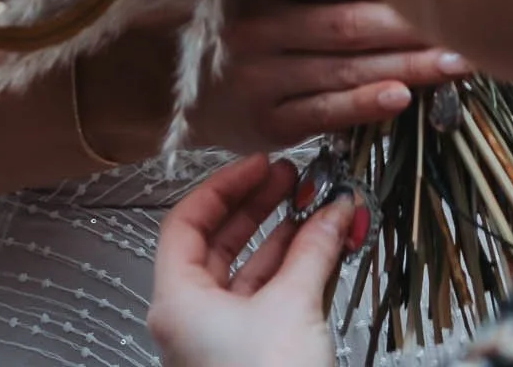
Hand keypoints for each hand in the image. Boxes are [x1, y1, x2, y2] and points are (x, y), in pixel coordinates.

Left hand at [149, 153, 348, 366]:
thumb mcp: (294, 305)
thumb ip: (314, 247)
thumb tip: (336, 208)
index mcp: (176, 301)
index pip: (186, 221)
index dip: (224, 186)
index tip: (260, 165)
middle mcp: (189, 319)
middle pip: (217, 242)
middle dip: (260, 207)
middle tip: (294, 179)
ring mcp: (217, 340)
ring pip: (246, 271)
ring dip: (283, 237)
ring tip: (318, 207)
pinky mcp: (247, 357)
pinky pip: (264, 298)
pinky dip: (292, 270)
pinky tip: (322, 248)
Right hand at [188, 0, 466, 152]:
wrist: (145, 83)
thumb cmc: (210, 25)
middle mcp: (262, 29)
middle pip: (350, 23)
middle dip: (412, 24)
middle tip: (467, 21)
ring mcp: (262, 78)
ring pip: (345, 68)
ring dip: (407, 65)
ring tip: (457, 61)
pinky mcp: (264, 124)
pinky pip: (322, 113)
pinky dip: (363, 103)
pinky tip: (402, 97)